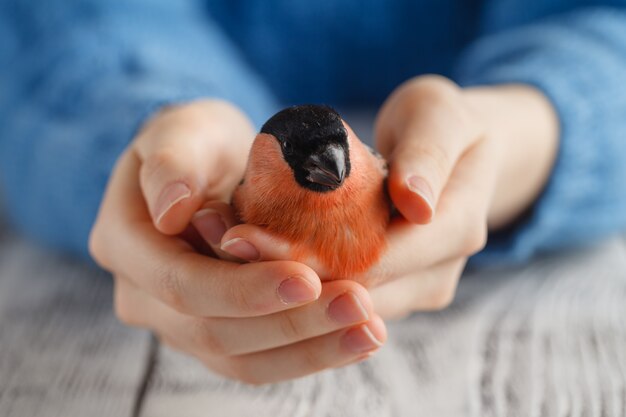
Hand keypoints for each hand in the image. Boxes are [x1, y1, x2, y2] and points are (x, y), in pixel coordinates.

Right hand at [89, 99, 385, 383]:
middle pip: (214, 331)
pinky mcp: (214, 332)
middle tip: (359, 306)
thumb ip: (172, 161)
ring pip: (240, 359)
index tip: (307, 278)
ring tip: (369, 331)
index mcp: (123, 243)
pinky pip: (259, 359)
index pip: (180, 283)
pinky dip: (309, 352)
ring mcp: (177, 322)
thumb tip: (172, 210)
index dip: (242, 289)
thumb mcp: (182, 131)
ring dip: (310, 350)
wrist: (210, 166)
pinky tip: (356, 338)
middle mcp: (142, 295)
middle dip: (290, 324)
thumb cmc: (198, 141)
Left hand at [214, 76, 557, 318]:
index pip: (377, 259)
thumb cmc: (445, 123)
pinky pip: (343, 296)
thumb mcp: (439, 117)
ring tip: (228, 248)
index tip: (244, 236)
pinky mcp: (395, 289)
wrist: (461, 152)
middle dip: (284, 274)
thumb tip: (416, 203)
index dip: (309, 255)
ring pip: (342, 303)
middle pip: (354, 290)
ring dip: (286, 283)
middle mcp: (438, 273)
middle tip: (222, 244)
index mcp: (457, 230)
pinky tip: (259, 256)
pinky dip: (302, 280)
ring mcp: (416, 287)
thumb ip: (428, 153)